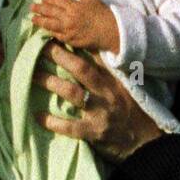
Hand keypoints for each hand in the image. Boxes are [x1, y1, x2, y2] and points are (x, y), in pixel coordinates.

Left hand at [29, 0, 119, 52]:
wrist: (111, 32)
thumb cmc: (104, 15)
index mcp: (74, 6)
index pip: (58, 1)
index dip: (49, 0)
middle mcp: (69, 17)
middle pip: (51, 12)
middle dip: (40, 9)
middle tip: (31, 7)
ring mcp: (68, 30)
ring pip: (50, 24)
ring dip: (40, 21)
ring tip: (33, 19)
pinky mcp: (70, 40)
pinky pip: (57, 35)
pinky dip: (50, 32)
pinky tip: (44, 30)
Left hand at [31, 40, 162, 163]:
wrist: (148, 145)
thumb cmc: (135, 116)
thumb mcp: (129, 90)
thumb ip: (111, 75)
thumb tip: (92, 57)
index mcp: (115, 80)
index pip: (96, 56)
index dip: (78, 43)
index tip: (59, 34)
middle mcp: (107, 92)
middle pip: (81, 68)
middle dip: (59, 56)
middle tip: (39, 48)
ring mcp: (101, 112)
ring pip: (72, 92)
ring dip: (50, 82)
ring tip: (31, 76)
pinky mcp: (95, 132)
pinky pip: (70, 126)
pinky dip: (52, 121)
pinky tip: (37, 116)